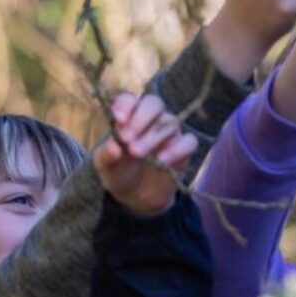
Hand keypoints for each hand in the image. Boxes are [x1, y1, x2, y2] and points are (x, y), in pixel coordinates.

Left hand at [95, 93, 199, 216]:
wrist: (136, 197)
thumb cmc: (120, 173)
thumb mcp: (106, 167)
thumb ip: (107, 156)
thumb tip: (113, 147)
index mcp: (129, 116)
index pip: (130, 99)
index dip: (125, 105)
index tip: (118, 120)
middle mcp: (152, 120)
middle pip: (154, 103)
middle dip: (141, 118)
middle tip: (127, 139)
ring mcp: (170, 133)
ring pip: (170, 123)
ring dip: (152, 137)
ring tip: (137, 154)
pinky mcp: (184, 150)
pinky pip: (189, 141)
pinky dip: (177, 149)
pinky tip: (162, 160)